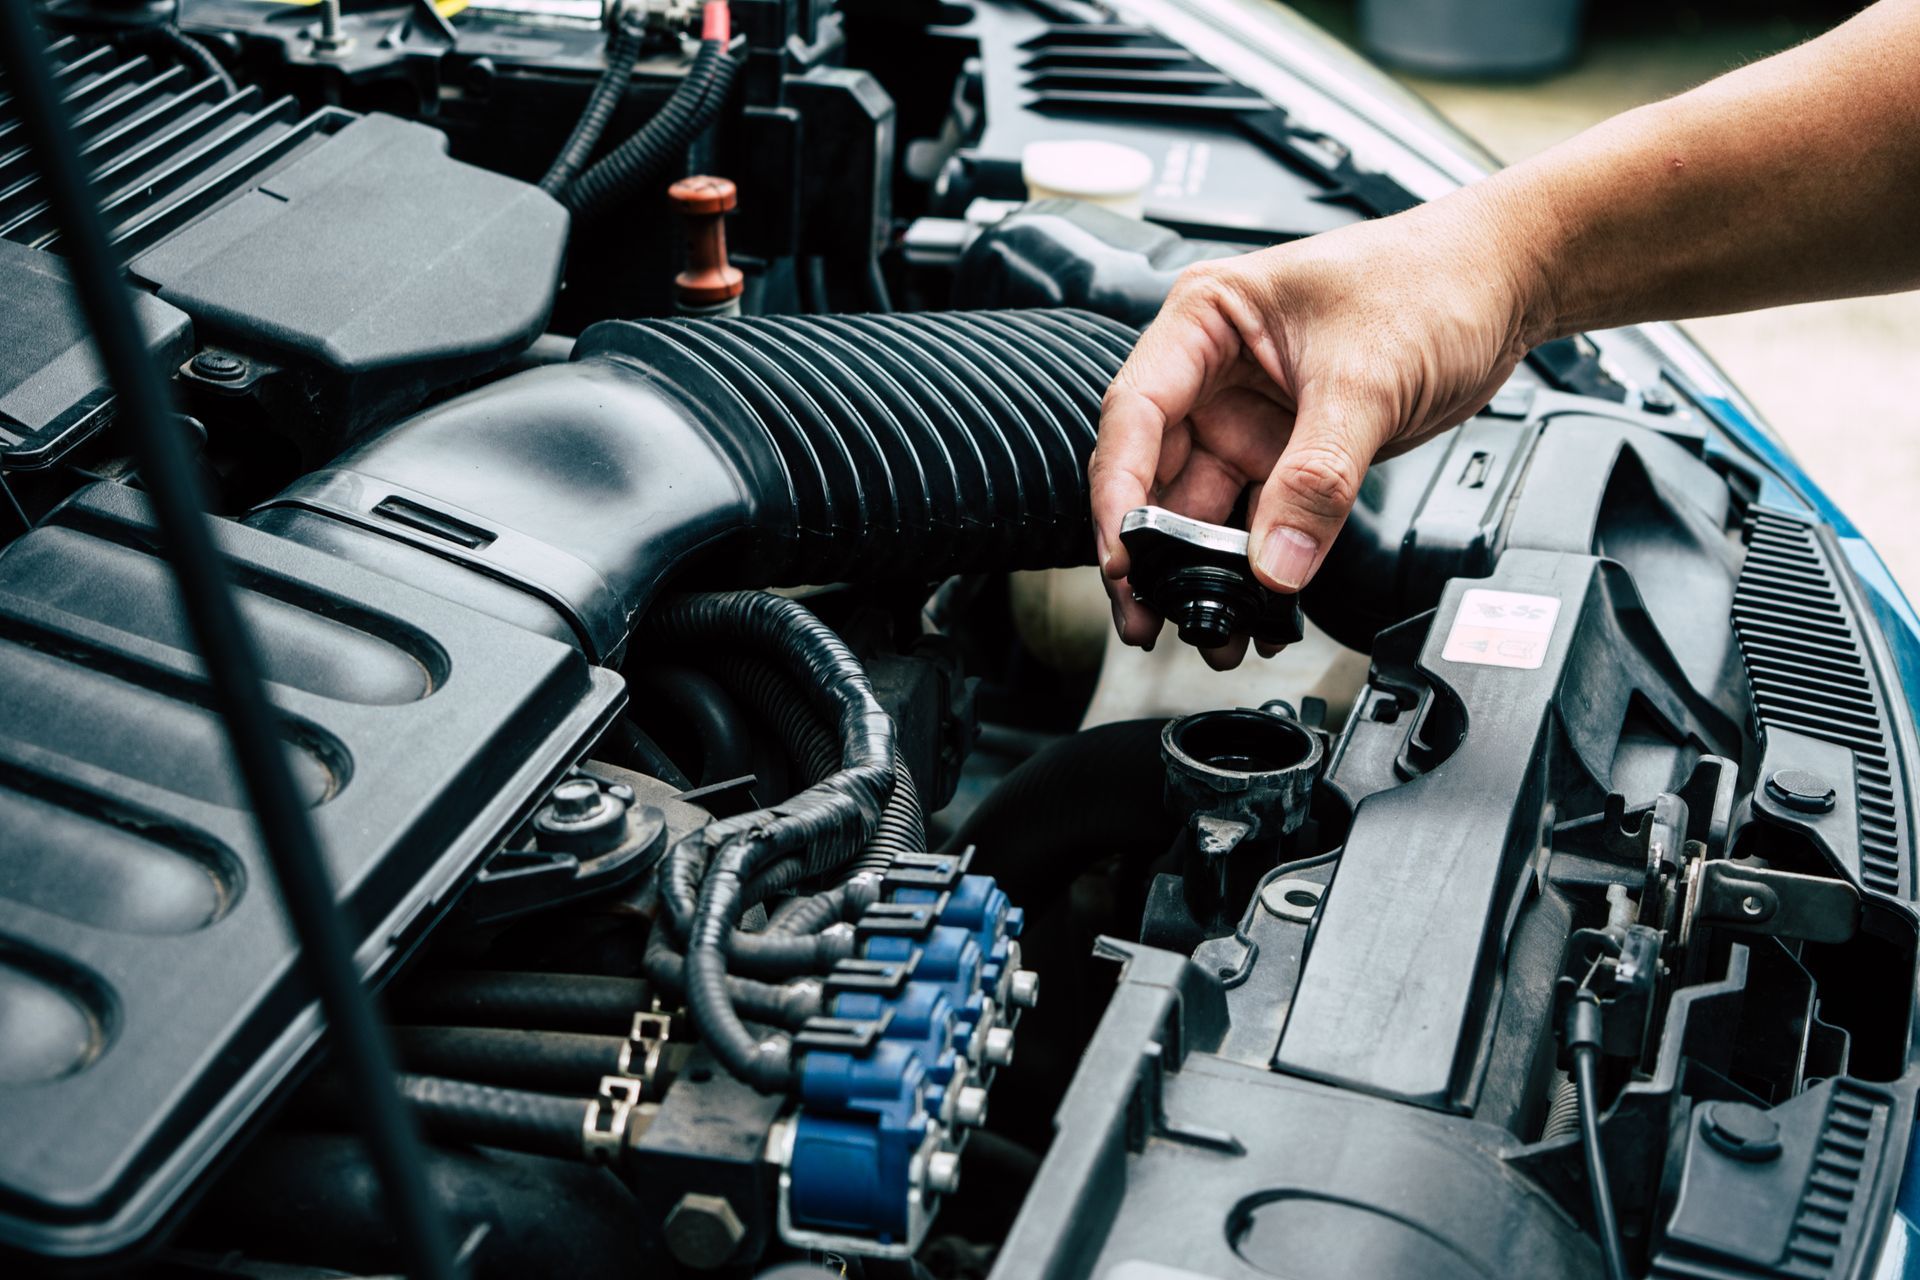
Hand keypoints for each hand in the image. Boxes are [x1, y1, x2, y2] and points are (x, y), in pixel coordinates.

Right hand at [1089, 193, 1546, 667]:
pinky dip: (1256, 566)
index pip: (1136, 412)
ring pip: (1201, 508)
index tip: (1125, 555)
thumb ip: (1317, 478)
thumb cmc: (1432, 279)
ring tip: (1210, 628)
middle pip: (1156, 473)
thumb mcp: (1367, 379)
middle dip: (1152, 551)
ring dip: (1202, 571)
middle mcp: (1214, 369)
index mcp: (1206, 318)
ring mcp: (1248, 415)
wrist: (1506, 284)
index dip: (1120, 490)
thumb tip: (1275, 561)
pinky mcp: (1287, 451)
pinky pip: (1257, 519)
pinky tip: (1260, 607)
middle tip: (1148, 615)